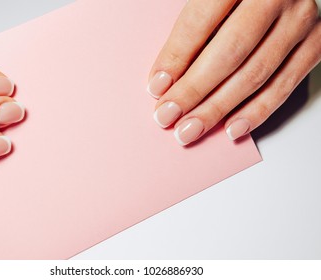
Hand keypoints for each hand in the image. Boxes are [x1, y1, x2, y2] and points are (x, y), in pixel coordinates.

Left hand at [148, 0, 320, 144]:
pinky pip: (284, 85)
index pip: (200, 21)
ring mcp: (299, 21)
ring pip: (254, 75)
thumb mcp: (212, 0)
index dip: (176, 58)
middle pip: (228, 54)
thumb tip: (165, 80)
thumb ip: (192, 30)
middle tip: (168, 116)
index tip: (157, 88)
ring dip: (218, 109)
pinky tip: (232, 128)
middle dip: (193, 92)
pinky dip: (256, 111)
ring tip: (190, 129)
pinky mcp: (314, 43)